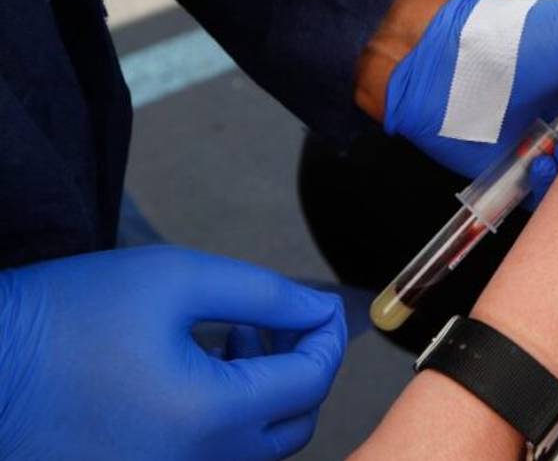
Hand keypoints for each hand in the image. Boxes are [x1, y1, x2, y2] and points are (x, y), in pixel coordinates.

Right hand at [0, 246, 346, 460]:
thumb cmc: (66, 317)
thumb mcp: (174, 279)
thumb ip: (263, 292)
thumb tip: (319, 309)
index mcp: (213, 417)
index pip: (311, 381)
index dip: (327, 336)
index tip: (321, 305)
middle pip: (294, 422)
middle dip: (300, 365)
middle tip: (273, 318)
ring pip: (256, 445)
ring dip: (263, 390)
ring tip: (234, 334)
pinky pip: (213, 455)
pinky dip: (226, 416)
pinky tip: (198, 368)